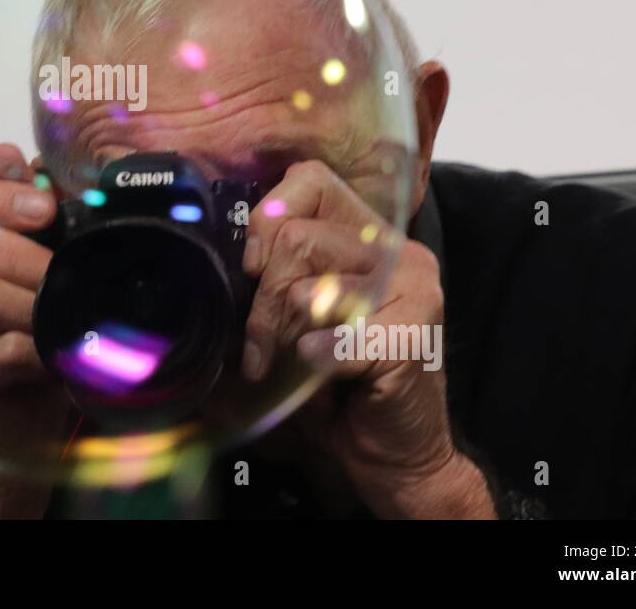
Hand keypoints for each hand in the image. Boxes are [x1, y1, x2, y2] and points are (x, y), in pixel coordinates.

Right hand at [0, 143, 70, 517]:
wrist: (13, 420)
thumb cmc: (20, 332)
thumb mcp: (26, 263)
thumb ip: (19, 209)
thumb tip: (15, 154)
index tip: (47, 207)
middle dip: (26, 252)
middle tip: (66, 268)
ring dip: (35, 300)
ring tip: (67, 308)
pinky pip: (1, 351)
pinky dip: (40, 346)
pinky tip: (59, 347)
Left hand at [240, 159, 493, 518]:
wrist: (394, 454)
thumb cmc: (338, 383)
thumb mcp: (297, 316)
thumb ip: (274, 274)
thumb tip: (221, 249)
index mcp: (369, 235)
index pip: (309, 180)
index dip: (268, 218)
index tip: (254, 268)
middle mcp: (398, 251)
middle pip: (295, 238)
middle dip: (262, 298)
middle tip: (261, 345)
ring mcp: (414, 290)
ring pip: (308, 286)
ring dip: (283, 335)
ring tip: (288, 362)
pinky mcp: (413, 334)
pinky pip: (333, 337)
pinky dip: (314, 360)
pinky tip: (320, 372)